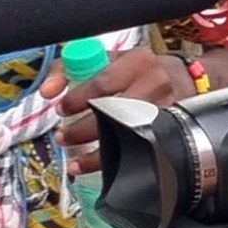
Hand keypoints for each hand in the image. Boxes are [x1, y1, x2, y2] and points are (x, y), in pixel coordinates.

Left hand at [39, 48, 188, 173]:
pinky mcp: (171, 131)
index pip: (103, 83)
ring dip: (96, 154)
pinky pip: (139, 152)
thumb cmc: (134, 70)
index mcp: (137, 61)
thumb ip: (69, 69)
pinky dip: (114, 163)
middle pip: (114, 113)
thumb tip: (47, 92)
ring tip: (74, 160)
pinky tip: (95, 167)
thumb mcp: (106, 59)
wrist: (180, 79)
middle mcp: (155, 83)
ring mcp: (167, 109)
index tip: (60, 110)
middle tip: (63, 136)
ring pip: (126, 137)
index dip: (77, 99)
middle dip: (82, 129)